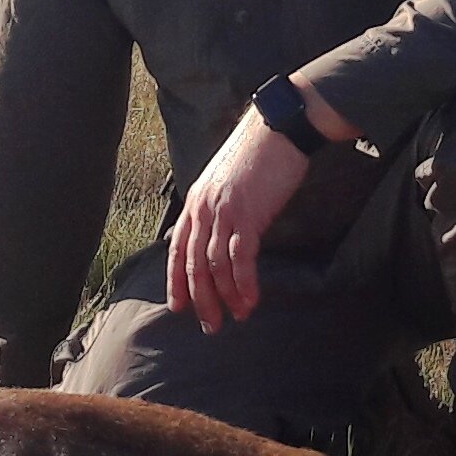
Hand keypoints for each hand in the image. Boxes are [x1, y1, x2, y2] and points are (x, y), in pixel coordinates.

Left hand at [169, 107, 327, 330]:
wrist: (278, 128)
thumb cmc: (258, 154)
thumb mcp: (227, 182)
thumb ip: (218, 208)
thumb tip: (221, 235)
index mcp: (195, 202)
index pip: (178, 249)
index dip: (177, 281)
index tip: (179, 307)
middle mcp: (202, 209)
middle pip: (194, 264)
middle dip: (200, 299)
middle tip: (210, 326)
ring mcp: (223, 212)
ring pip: (215, 266)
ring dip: (226, 297)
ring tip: (236, 317)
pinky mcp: (247, 214)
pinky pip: (240, 258)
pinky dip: (244, 283)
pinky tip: (251, 300)